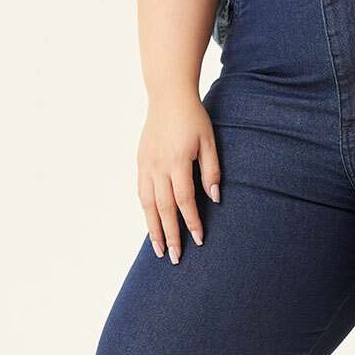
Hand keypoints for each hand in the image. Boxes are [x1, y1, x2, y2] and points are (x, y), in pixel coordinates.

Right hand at [137, 91, 219, 263]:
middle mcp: (158, 167)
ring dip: (153, 228)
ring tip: (157, 249)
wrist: (167, 95)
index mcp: (177, 162)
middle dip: (170, 235)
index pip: (184, 201)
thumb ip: (212, 170)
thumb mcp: (209, 141)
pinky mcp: (140, 161)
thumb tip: (214, 198)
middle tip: (174, 258)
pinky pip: (141, 192)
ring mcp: (146, 165)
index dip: (191, 222)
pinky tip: (150, 223)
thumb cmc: (193, 118)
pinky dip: (146, 210)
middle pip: (164, 208)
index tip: (199, 240)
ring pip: (148, 204)